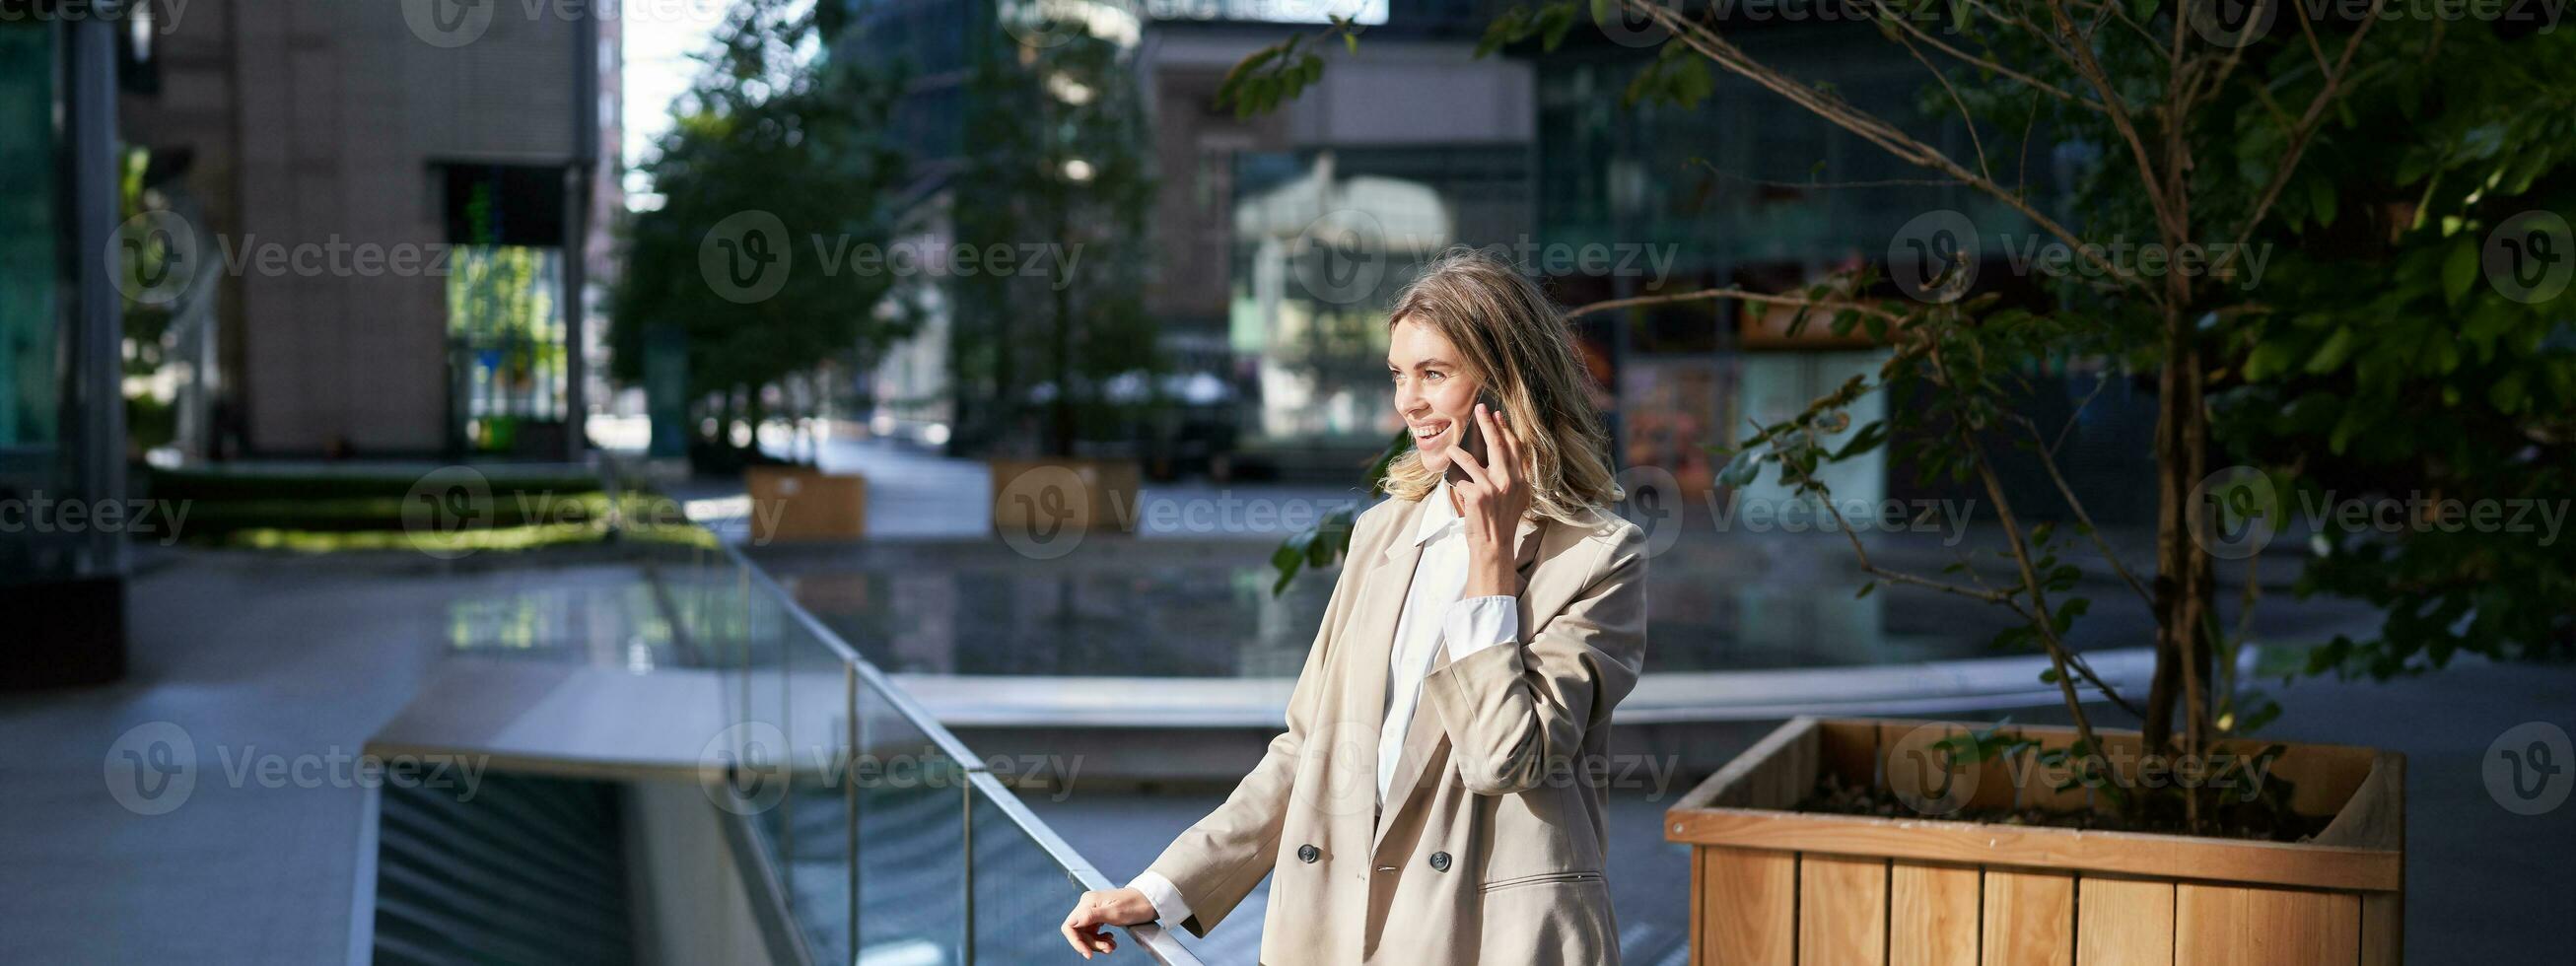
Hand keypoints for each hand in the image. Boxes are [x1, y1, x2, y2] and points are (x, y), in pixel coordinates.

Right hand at [1061, 887, 1155, 958]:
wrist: (1149, 900)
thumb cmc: (1136, 904)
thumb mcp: (1116, 913)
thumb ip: (1093, 916)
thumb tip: (1075, 922)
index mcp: (1088, 902)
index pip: (1069, 926)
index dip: (1075, 942)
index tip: (1087, 953)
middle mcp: (1088, 905)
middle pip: (1078, 932)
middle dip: (1091, 944)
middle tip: (1107, 948)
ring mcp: (1093, 910)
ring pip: (1086, 934)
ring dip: (1097, 943)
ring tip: (1111, 946)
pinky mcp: (1099, 915)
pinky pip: (1093, 932)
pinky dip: (1101, 940)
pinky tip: (1111, 941)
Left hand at [1446, 402, 1530, 598]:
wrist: (1494, 545)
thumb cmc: (1501, 522)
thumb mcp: (1515, 498)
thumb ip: (1511, 478)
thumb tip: (1499, 457)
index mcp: (1521, 480)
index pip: (1515, 448)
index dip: (1506, 430)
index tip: (1498, 416)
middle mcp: (1510, 480)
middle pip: (1498, 445)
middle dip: (1488, 424)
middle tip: (1481, 408)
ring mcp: (1494, 487)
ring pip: (1471, 459)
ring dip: (1459, 450)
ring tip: (1452, 444)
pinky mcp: (1478, 494)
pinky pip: (1460, 479)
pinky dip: (1455, 478)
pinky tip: (1452, 478)